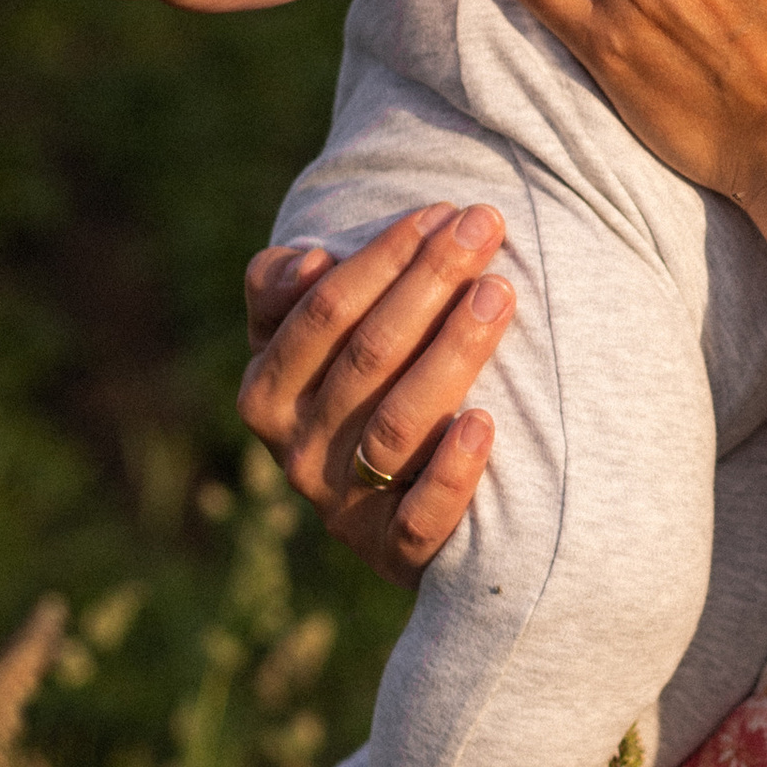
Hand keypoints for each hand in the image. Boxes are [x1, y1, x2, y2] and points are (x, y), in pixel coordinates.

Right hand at [239, 205, 515, 584]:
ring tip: (500, 293)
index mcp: (266, 392)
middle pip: (368, 356)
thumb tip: (306, 261)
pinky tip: (486, 422)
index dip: (383, 256)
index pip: (323, 310)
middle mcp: (295, 453)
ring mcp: (344, 508)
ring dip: (453, 352)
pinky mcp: (395, 555)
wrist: (396, 508)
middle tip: (486, 228)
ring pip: (398, 424)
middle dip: (430, 282)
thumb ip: (285, 290)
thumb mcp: (311, 340)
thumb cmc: (362, 390)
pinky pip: (420, 519)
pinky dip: (452, 472)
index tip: (442, 211)